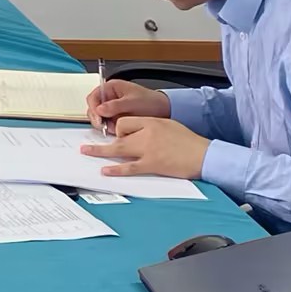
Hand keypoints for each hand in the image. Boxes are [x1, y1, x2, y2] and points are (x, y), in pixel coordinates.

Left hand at [79, 116, 209, 179]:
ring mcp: (148, 149)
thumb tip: (137, 133)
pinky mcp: (152, 164)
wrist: (203, 155)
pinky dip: (116, 169)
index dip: (120, 129)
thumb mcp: (169, 125)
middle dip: (102, 139)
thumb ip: (151, 127)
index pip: (125, 121)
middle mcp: (147, 133)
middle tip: (86, 144)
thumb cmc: (189, 142)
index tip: (119, 136)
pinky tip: (106, 170)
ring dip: (101, 151)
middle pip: (119, 133)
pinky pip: (129, 167)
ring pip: (119, 149)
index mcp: (152, 121)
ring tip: (87, 152)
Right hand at [86, 79, 170, 131]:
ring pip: (99, 118)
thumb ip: (115, 105)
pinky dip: (110, 128)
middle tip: (104, 126)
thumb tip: (99, 109)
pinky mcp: (115, 117)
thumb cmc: (150, 101)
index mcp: (111, 88)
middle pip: (93, 108)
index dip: (93, 108)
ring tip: (115, 128)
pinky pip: (107, 124)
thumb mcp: (133, 102)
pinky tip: (118, 130)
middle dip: (98, 118)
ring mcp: (111, 108)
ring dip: (104, 124)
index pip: (93, 97)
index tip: (98, 118)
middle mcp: (109, 97)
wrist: (163, 111)